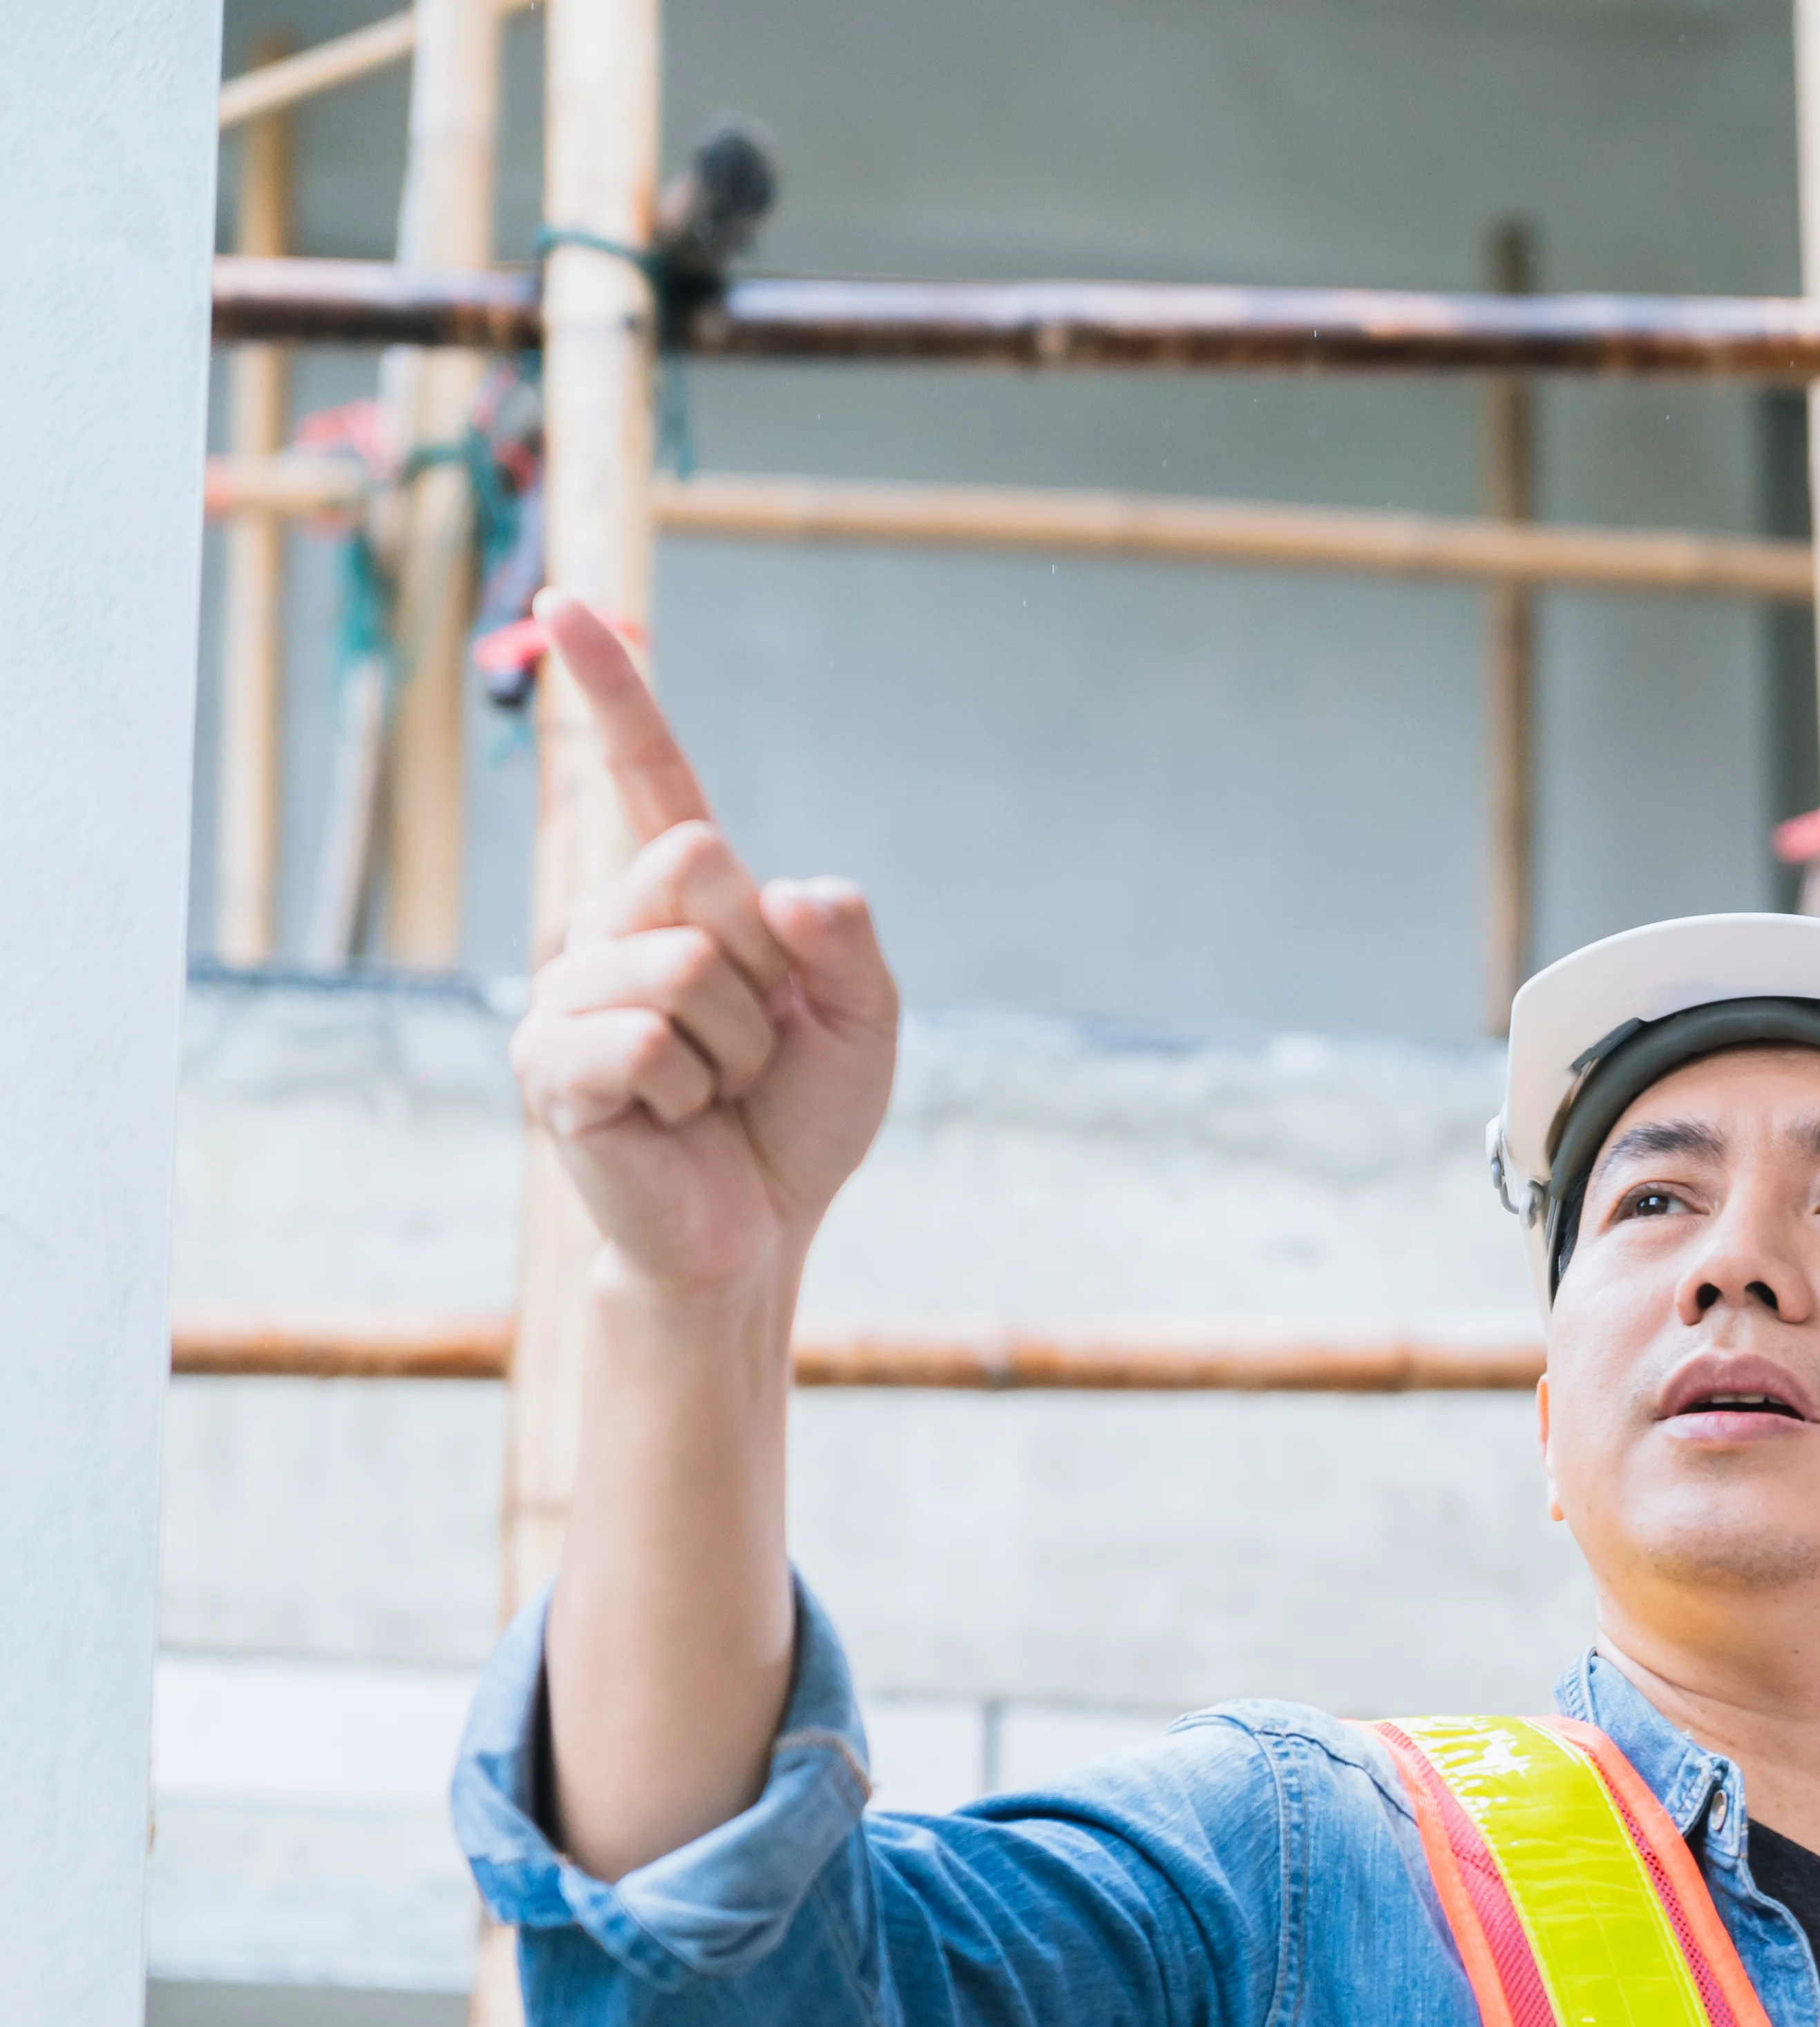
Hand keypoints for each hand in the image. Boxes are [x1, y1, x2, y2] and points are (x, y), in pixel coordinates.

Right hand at [508, 589, 897, 1304]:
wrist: (758, 1228)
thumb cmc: (799, 1119)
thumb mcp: (864, 1018)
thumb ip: (847, 940)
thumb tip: (786, 891)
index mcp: (682, 900)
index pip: (647, 776)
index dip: (610, 690)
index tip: (568, 600)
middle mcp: (610, 926)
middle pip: (698, 866)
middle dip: (761, 969)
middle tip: (749, 1045)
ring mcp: (568, 993)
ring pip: (680, 964)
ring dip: (735, 1046)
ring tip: (714, 1092)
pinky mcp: (548, 1064)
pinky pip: (644, 1041)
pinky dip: (691, 1092)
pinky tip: (672, 1121)